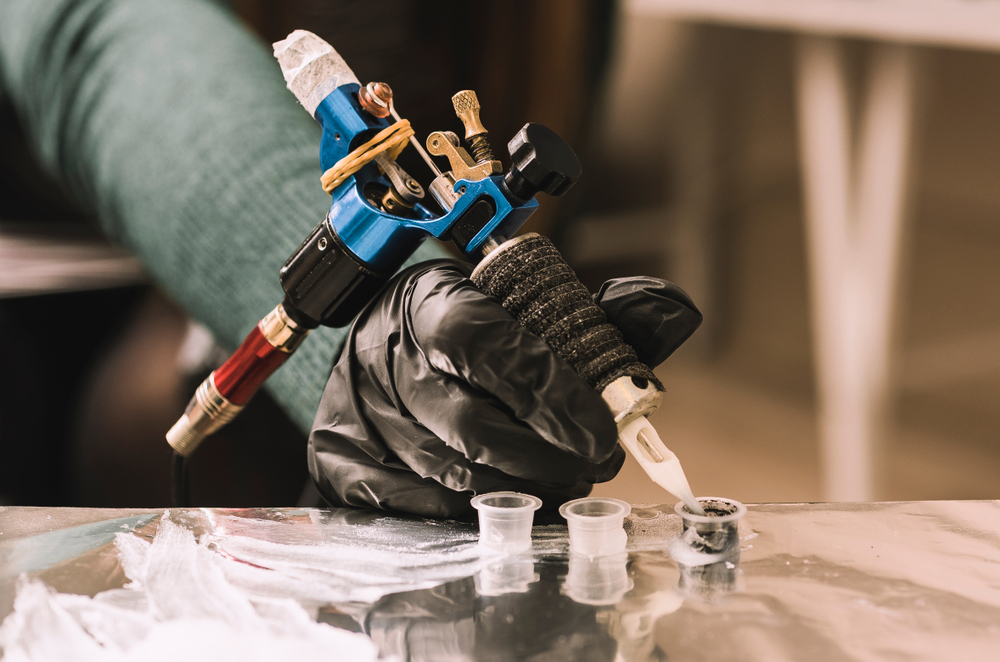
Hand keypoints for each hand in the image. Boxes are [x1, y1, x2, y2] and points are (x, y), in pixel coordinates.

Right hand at [308, 259, 700, 517]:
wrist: (379, 342)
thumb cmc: (463, 325)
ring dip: (521, 491)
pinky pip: (415, 505)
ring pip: (451, 475)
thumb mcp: (515, 302)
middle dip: (549, 458)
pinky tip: (513, 503)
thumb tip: (669, 310)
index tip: (603, 432)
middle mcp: (384, 357)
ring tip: (564, 485)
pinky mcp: (341, 459)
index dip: (551, 395)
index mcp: (430, 303)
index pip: (488, 346)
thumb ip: (592, 316)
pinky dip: (473, 514)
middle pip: (471, 427)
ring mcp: (358, 413)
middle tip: (595, 467)